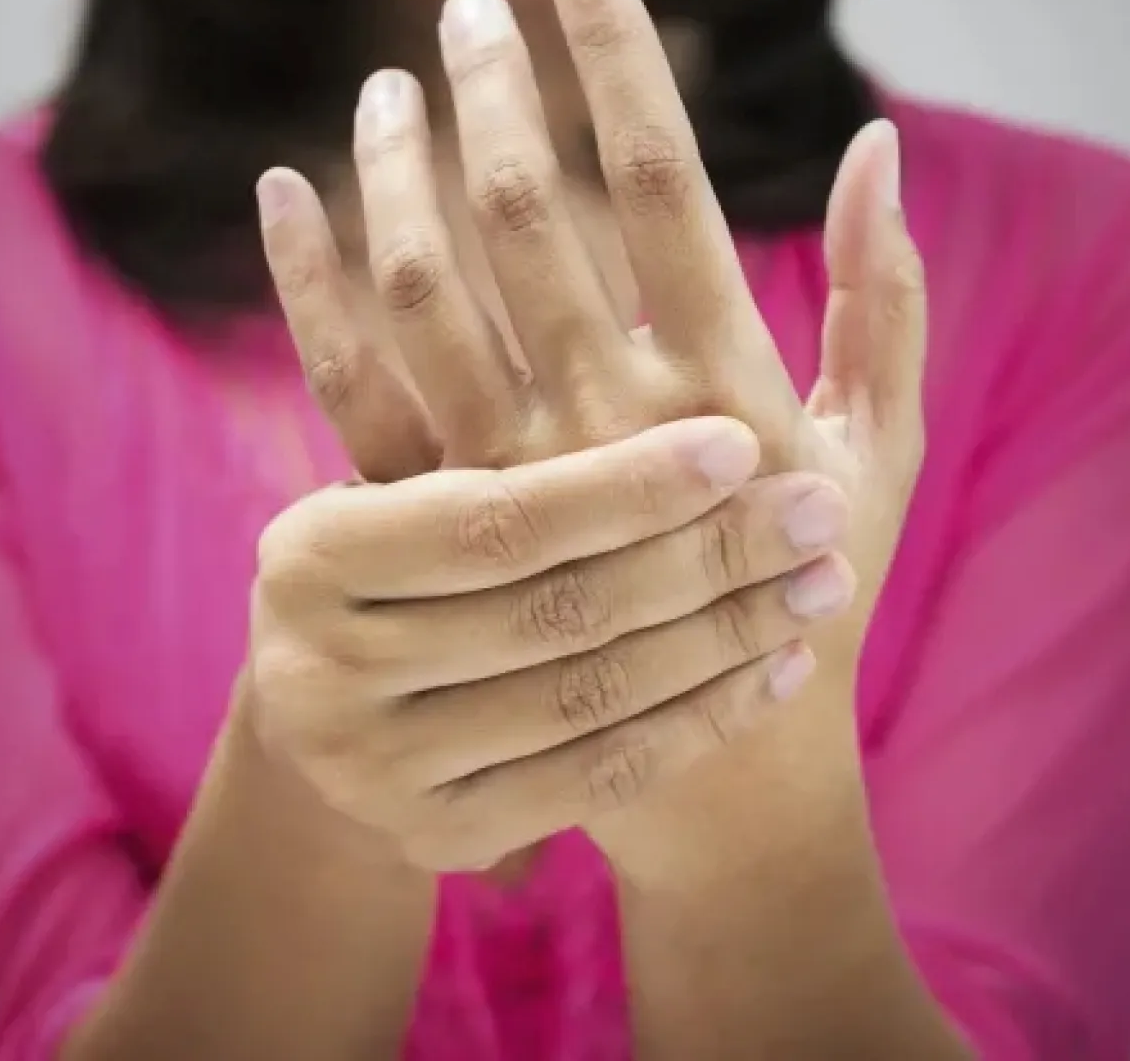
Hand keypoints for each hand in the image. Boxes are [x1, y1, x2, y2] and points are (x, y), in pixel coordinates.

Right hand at [246, 417, 852, 872]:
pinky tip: (776, 667)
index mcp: (309, 553)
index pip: (494, 521)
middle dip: (705, 559)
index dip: (622, 485)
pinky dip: (700, 719)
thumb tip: (628, 292)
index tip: (740, 441)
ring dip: (724, 637)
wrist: (345, 707)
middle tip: (816, 509)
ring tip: (819, 580)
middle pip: (554, 614)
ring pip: (590, 698)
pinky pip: (599, 776)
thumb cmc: (402, 550)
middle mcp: (321, 671)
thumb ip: (486, 388)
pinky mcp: (437, 837)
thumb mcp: (406, 465)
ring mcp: (375, 771)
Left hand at [256, 0, 926, 874]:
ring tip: (391, 78)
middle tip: (472, 0)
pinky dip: (307, 280)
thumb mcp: (880, 454)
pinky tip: (285, 191)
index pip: (655, 182)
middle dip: (494, 86)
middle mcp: (601, 424)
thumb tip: (879, 145)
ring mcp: (501, 474)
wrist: (703, 769)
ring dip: (395, 163)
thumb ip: (886, 301)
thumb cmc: (807, 592)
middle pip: (522, 211)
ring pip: (422, 280)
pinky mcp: (427, 521)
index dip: (614, 57)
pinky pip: (345, 380)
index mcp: (721, 388)